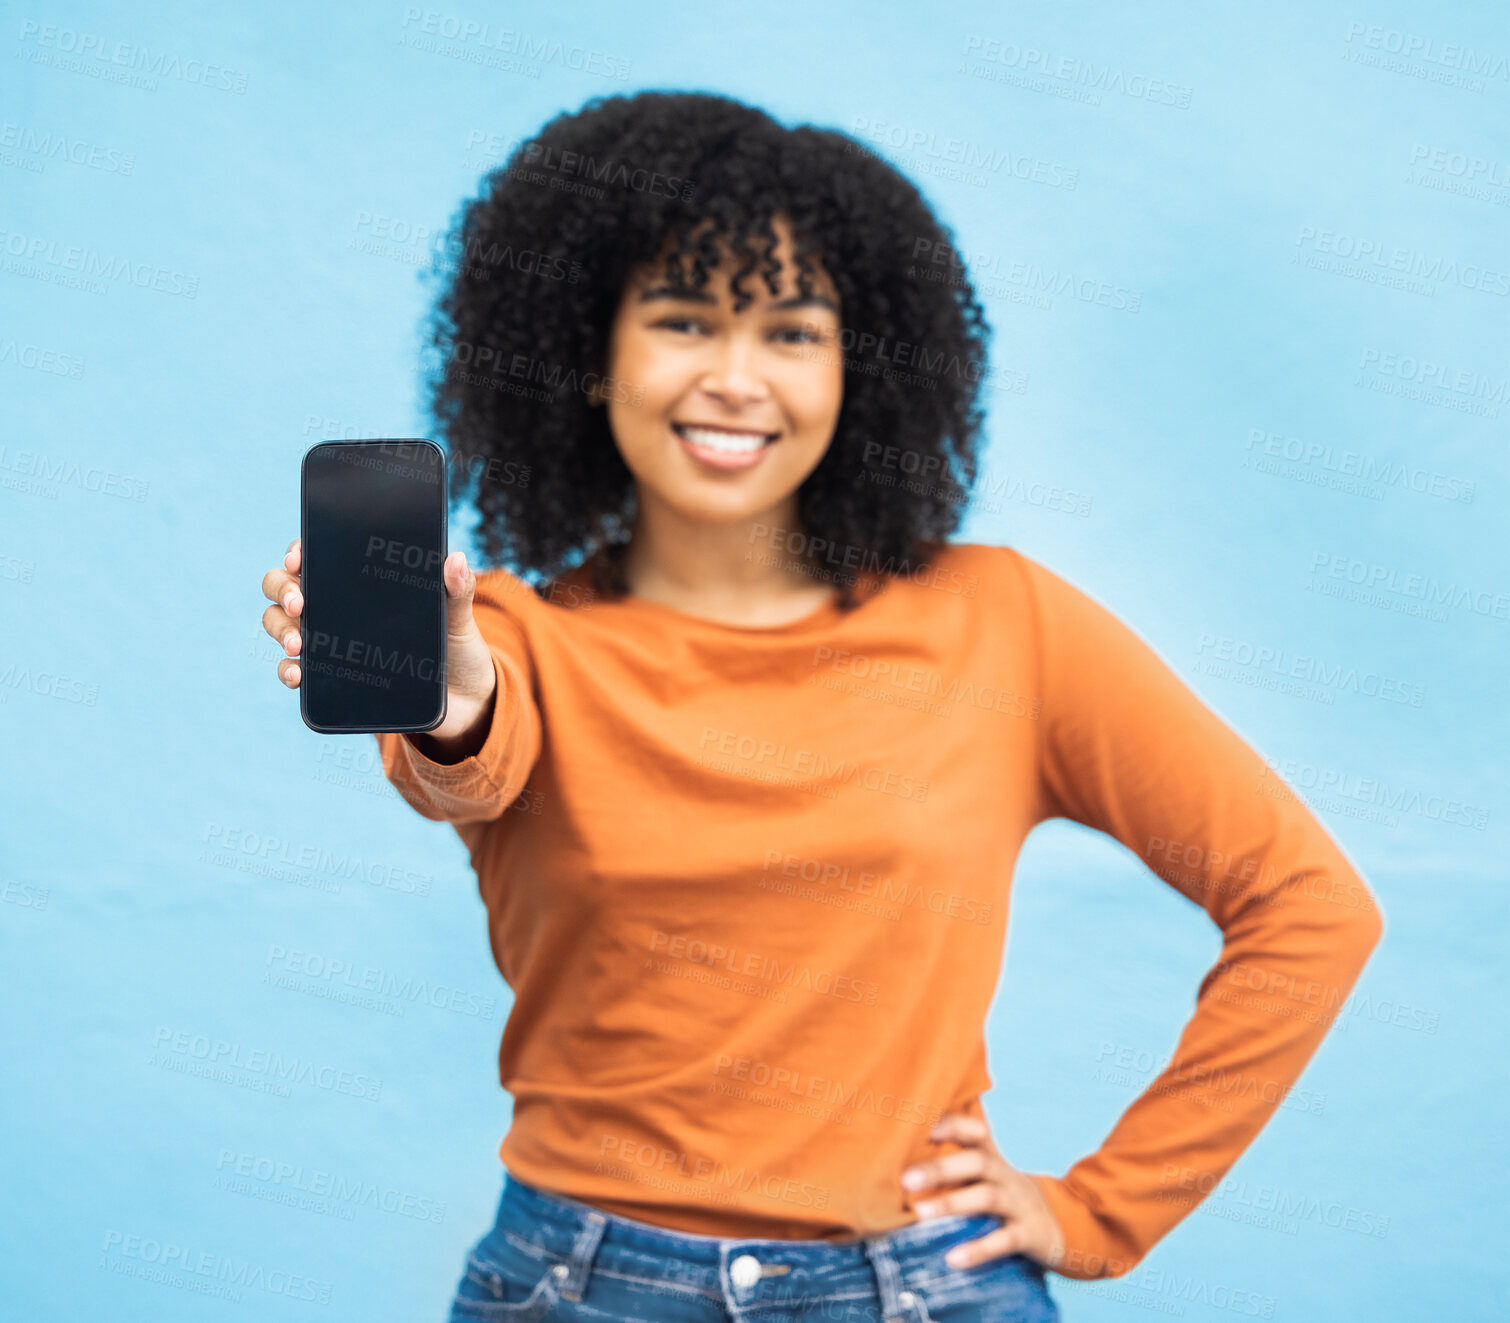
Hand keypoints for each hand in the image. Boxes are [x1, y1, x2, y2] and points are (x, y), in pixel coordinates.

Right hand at [260, 538, 498, 752]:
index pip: (318, 556)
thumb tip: (457, 559)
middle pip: (286, 586)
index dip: (298, 552)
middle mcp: (337, 607)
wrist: (465, 702)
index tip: (298, 559)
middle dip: (283, 590)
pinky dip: (287, 670)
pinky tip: (296, 675)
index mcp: (362, 583)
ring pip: (281, 623)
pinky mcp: (330, 677)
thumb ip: (458, 591)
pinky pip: (294, 669)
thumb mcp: (458, 620)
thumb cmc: (456, 650)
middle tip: (301, 604)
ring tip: (298, 644)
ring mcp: (329, 641)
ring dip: (280, 630)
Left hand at [900, 1113, 1065, 1270]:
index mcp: (992, 1154)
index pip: (973, 1129)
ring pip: (986, 1197)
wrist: (1060, 1225)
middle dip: (940, 1168)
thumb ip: (954, 1158)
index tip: (916, 1126)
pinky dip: (978, 1250)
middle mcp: (1005, 1173)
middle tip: (905, 1179)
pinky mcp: (1028, 1234)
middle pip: (976, 1161)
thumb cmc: (1003, 1192)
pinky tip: (952, 1258)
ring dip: (952, 1204)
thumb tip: (899, 1148)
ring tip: (920, 1215)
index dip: (948, 1124)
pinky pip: (1003, 1240)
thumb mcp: (987, 1171)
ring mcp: (1019, 1202)